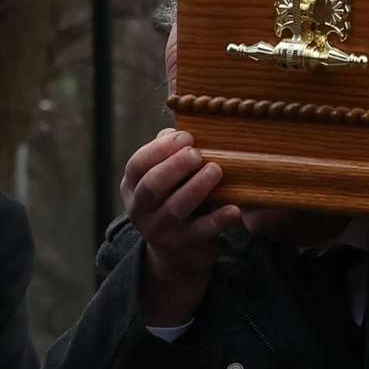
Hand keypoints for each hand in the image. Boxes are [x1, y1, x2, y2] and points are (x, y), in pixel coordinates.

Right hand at [121, 129, 241, 325]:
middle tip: (199, 154)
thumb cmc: (175, 197)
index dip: (160, 149)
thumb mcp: (166, 175)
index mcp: (133, 186)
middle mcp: (140, 209)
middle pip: (152, 186)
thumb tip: (183, 117)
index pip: (137, 164)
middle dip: (176, 167)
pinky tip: (234, 209)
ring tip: (217, 170)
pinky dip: (218, 220)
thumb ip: (170, 150)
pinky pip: (200, 232)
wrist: (177, 252)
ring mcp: (159, 230)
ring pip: (174, 209)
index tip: (187, 137)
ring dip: (196, 188)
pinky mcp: (182, 245)